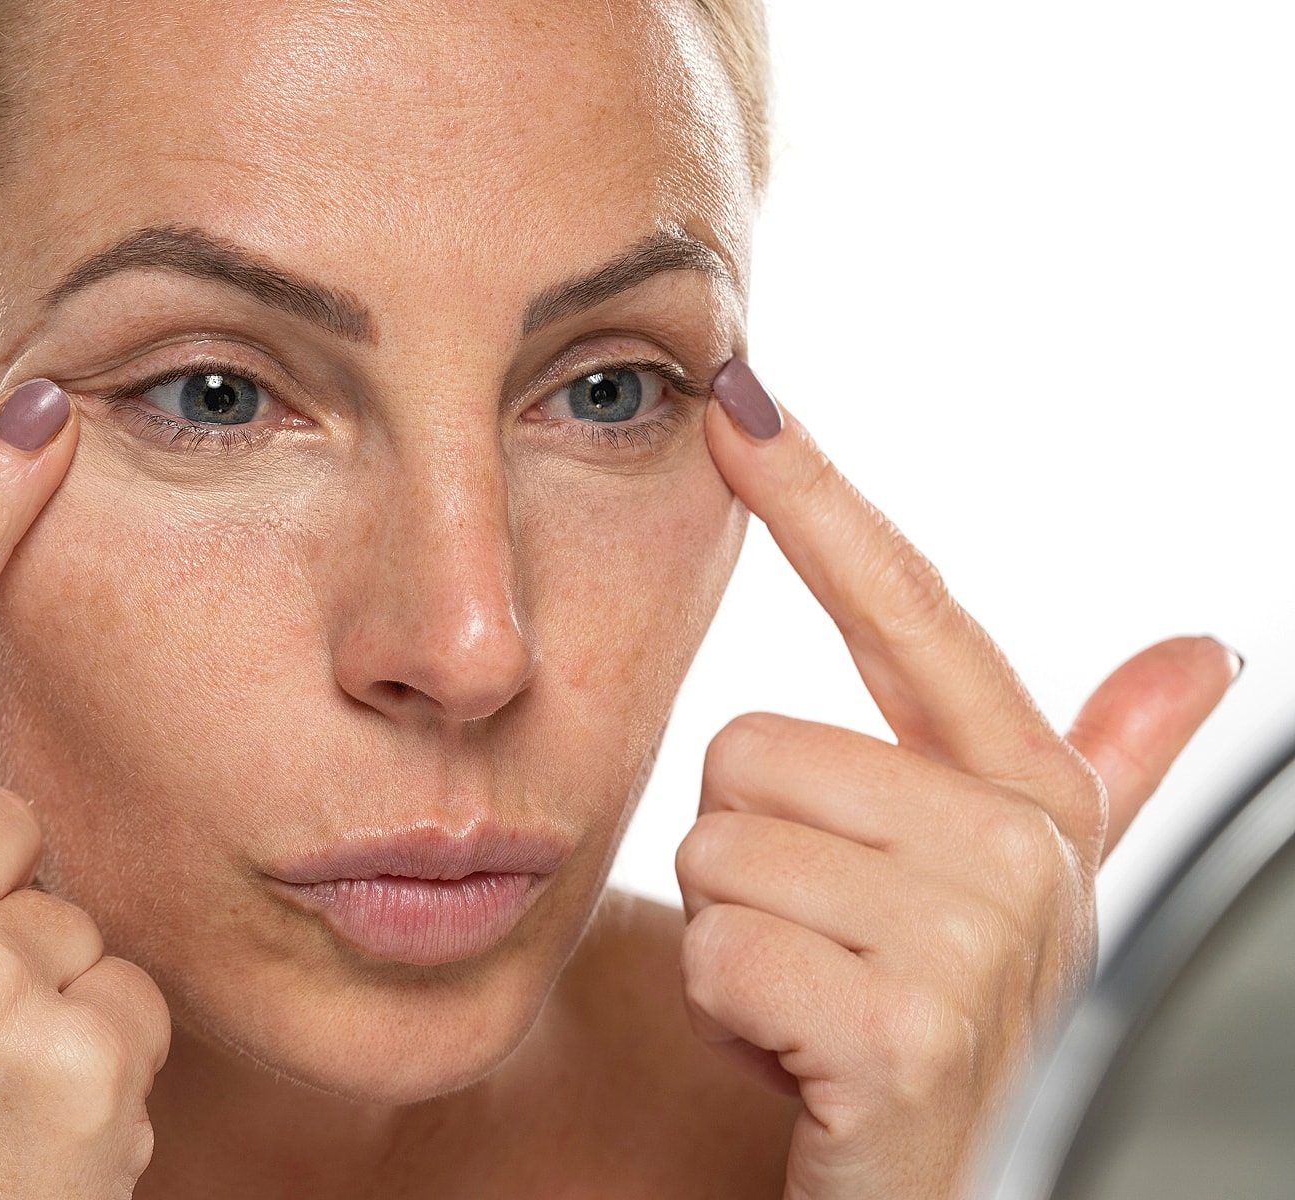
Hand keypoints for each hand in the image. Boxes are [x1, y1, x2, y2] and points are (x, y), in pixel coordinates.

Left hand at [677, 362, 1239, 1197]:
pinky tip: (793, 1055)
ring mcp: (976, 946)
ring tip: (804, 999)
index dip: (824, 501)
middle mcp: (1025, 859)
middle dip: (744, 853)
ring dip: (728, 930)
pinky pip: (716, 941)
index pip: (915, 612)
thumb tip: (1202, 651)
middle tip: (813, 945)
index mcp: (1032, 803)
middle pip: (747, 744)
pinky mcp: (904, 1033)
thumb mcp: (995, 893)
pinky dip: (725, 1004)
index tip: (742, 398)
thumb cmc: (906, 1032)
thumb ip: (1098, 766)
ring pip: (717, 838)